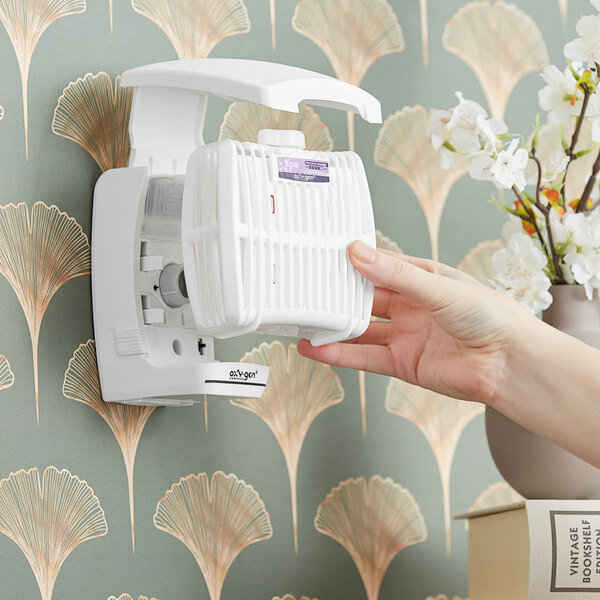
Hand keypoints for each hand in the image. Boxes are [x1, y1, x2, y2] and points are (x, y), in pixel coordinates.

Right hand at [297, 240, 537, 404]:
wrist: (509, 364)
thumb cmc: (490, 317)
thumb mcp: (438, 287)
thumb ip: (396, 274)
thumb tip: (359, 252)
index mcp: (422, 280)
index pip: (380, 267)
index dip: (353, 263)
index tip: (326, 258)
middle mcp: (411, 307)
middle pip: (365, 299)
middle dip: (339, 296)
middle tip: (308, 290)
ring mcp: (405, 336)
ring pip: (360, 329)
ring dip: (334, 327)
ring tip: (304, 322)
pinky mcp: (402, 363)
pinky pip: (365, 357)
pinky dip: (340, 354)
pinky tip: (318, 349)